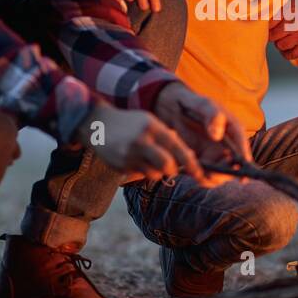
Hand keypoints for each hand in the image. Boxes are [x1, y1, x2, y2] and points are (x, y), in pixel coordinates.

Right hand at [75, 101, 202, 182]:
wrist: (97, 124)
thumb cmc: (129, 123)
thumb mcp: (149, 121)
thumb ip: (166, 137)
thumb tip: (187, 158)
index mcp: (152, 127)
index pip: (177, 148)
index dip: (191, 163)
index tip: (200, 173)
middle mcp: (141, 141)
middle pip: (167, 166)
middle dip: (172, 169)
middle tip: (170, 166)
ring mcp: (130, 155)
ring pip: (154, 174)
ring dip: (156, 170)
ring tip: (147, 158)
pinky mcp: (120, 166)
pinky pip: (140, 175)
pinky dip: (142, 170)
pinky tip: (134, 158)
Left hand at [153, 83, 252, 186]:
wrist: (174, 108)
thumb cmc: (193, 103)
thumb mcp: (203, 105)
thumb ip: (212, 116)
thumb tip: (217, 136)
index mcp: (234, 130)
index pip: (242, 148)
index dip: (244, 163)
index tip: (242, 176)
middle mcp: (228, 146)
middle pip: (234, 168)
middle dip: (225, 173)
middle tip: (210, 172)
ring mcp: (215, 155)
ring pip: (220, 175)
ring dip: (210, 176)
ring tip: (195, 166)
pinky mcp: (203, 161)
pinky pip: (204, 175)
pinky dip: (197, 174)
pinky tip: (187, 166)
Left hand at [270, 0, 297, 58]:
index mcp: (287, 9)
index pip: (266, 22)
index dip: (265, 22)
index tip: (267, 21)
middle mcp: (292, 24)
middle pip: (271, 35)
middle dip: (272, 32)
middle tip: (275, 29)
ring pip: (280, 46)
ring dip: (279, 42)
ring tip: (283, 37)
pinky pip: (291, 55)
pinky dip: (287, 52)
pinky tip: (288, 46)